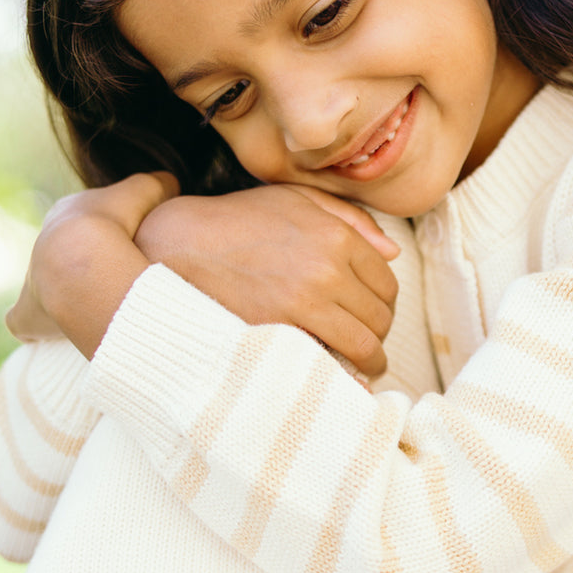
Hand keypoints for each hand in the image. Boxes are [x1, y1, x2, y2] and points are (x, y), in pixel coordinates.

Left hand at [7, 173, 172, 357]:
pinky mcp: (27, 314)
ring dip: (67, 300)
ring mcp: (33, 281)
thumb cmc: (113, 224)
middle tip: (114, 288)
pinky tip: (53, 337)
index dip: (108, 238)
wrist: (81, 256)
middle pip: (66, 258)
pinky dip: (37, 328)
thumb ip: (157, 187)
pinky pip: (26, 322)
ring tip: (95, 317)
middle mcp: (44, 246)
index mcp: (67, 216)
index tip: (126, 253)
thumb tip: (171, 182)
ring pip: (47, 289)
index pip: (86, 224)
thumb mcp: (144, 194)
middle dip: (86, 271)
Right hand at [134, 184, 399, 376]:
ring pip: (365, 345)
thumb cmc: (237, 221)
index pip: (387, 284)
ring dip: (369, 361)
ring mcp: (305, 304)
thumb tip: (392, 251)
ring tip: (362, 367)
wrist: (180, 245)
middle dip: (378, 334)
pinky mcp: (282, 331)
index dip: (383, 304)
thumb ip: (349, 219)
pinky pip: (331, 360)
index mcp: (337, 236)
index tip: (373, 315)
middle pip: (380, 318)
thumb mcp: (294, 200)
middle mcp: (328, 270)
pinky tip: (339, 373)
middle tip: (366, 343)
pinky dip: (342, 372)